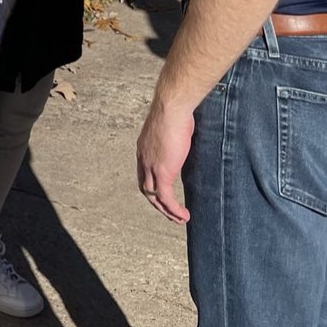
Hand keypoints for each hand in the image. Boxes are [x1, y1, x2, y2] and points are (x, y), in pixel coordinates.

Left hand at [136, 98, 193, 223]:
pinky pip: (166, 198)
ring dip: (166, 210)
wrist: (172, 107)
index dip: (151, 184)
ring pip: (154, 197)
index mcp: (143, 147)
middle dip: (156, 202)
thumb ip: (173, 135)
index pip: (143, 172)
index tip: (162, 191)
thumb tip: (182, 134)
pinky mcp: (163, 173)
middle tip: (169, 211)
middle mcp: (143, 158)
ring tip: (178, 218)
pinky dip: (173, 210)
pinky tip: (183, 215)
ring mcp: (151, 167)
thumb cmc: (175, 109)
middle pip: (145, 187)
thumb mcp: (171, 125)